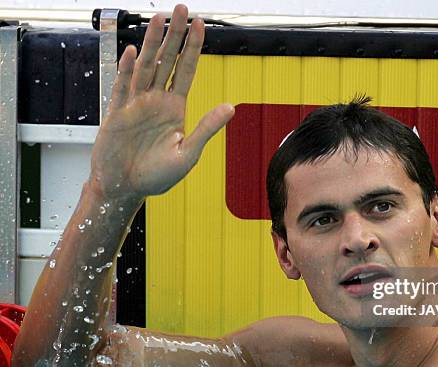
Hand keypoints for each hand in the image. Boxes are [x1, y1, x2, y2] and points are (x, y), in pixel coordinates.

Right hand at [89, 4, 233, 201]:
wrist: (125, 188)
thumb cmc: (157, 176)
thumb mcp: (188, 154)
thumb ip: (207, 129)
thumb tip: (231, 107)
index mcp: (174, 109)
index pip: (186, 71)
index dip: (193, 48)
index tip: (200, 24)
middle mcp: (155, 101)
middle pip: (166, 60)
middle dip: (174, 35)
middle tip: (180, 8)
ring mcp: (135, 104)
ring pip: (145, 66)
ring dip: (152, 43)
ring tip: (159, 18)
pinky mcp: (116, 113)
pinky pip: (122, 86)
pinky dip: (126, 69)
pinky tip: (132, 51)